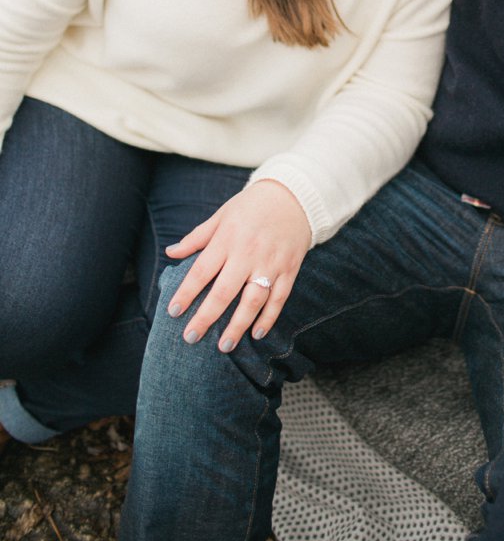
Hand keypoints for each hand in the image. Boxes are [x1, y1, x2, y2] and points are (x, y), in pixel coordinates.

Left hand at [164, 179, 311, 351]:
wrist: (294, 195)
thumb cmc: (252, 205)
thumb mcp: (222, 215)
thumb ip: (197, 237)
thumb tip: (171, 252)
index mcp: (228, 238)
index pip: (202, 271)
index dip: (186, 293)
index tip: (173, 312)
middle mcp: (248, 252)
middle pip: (225, 291)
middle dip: (206, 317)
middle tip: (191, 337)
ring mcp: (271, 262)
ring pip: (253, 300)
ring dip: (238, 325)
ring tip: (224, 346)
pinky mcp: (289, 269)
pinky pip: (278, 298)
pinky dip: (269, 318)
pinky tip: (257, 333)